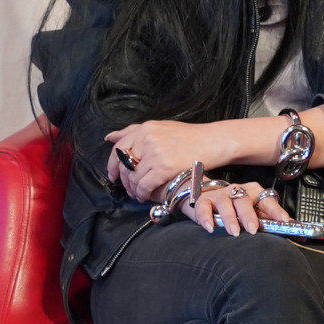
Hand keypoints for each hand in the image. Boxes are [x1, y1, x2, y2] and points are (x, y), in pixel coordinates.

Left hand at [106, 120, 232, 201]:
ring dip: (133, 189)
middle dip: (123, 180)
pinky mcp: (164, 168)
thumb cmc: (189, 136)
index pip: (119, 148)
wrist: (213, 141)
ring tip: (138, 194)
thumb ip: (134, 131)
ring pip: (133, 177)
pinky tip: (144, 197)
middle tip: (127, 189)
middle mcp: (147, 139)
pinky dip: (142, 193)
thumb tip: (110, 138)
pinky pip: (144, 185)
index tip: (113, 175)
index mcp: (144, 129)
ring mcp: (155, 154)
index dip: (112, 164)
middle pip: (124, 165)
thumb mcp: (161, 127)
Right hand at [185, 181, 294, 235]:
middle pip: (245, 201)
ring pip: (226, 204)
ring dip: (230, 219)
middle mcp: (238, 191)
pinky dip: (206, 217)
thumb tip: (301, 236)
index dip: (276, 210)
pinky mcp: (202, 200)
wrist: (204, 196)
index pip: (268, 200)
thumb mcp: (255, 212)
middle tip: (253, 230)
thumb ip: (274, 223)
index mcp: (254, 193)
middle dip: (250, 216)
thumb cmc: (236, 208)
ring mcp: (220, 195)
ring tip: (234, 232)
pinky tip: (210, 228)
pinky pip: (204, 208)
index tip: (285, 221)